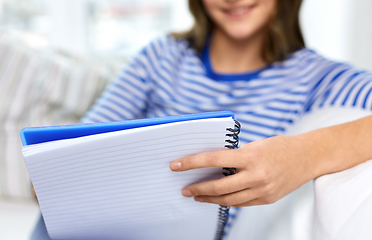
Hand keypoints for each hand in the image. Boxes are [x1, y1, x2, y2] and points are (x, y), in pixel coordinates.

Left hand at [170, 135, 319, 206]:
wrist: (309, 157)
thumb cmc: (280, 146)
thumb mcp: (255, 145)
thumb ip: (235, 156)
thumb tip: (213, 165)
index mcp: (251, 156)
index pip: (214, 159)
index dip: (192, 163)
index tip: (176, 165)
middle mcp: (256, 175)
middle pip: (219, 186)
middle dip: (198, 188)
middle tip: (185, 188)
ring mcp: (263, 190)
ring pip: (228, 199)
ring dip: (209, 199)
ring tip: (196, 196)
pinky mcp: (267, 199)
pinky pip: (241, 203)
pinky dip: (226, 201)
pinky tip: (216, 199)